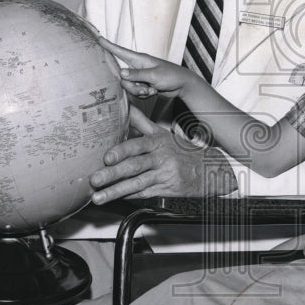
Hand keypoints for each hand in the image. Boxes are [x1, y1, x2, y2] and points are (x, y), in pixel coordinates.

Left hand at [89, 105, 236, 202]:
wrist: (209, 169)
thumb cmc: (181, 150)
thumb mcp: (163, 133)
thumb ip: (141, 121)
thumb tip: (124, 105)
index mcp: (157, 143)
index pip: (137, 146)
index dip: (121, 152)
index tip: (106, 157)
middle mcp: (160, 159)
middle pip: (134, 167)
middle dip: (112, 174)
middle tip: (95, 179)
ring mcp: (163, 176)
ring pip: (137, 184)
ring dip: (116, 191)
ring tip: (98, 197)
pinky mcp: (166, 190)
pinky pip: (144, 194)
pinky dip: (129, 197)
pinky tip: (115, 199)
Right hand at [99, 37, 192, 99]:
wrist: (182, 84)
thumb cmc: (171, 75)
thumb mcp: (154, 75)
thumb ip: (137, 75)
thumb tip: (121, 73)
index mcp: (139, 59)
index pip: (120, 51)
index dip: (108, 46)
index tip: (98, 39)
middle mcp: (137, 67)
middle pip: (123, 79)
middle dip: (133, 87)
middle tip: (147, 88)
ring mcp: (139, 77)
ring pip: (129, 88)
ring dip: (141, 91)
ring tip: (153, 89)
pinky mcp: (142, 85)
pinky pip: (136, 93)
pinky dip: (145, 94)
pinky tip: (154, 91)